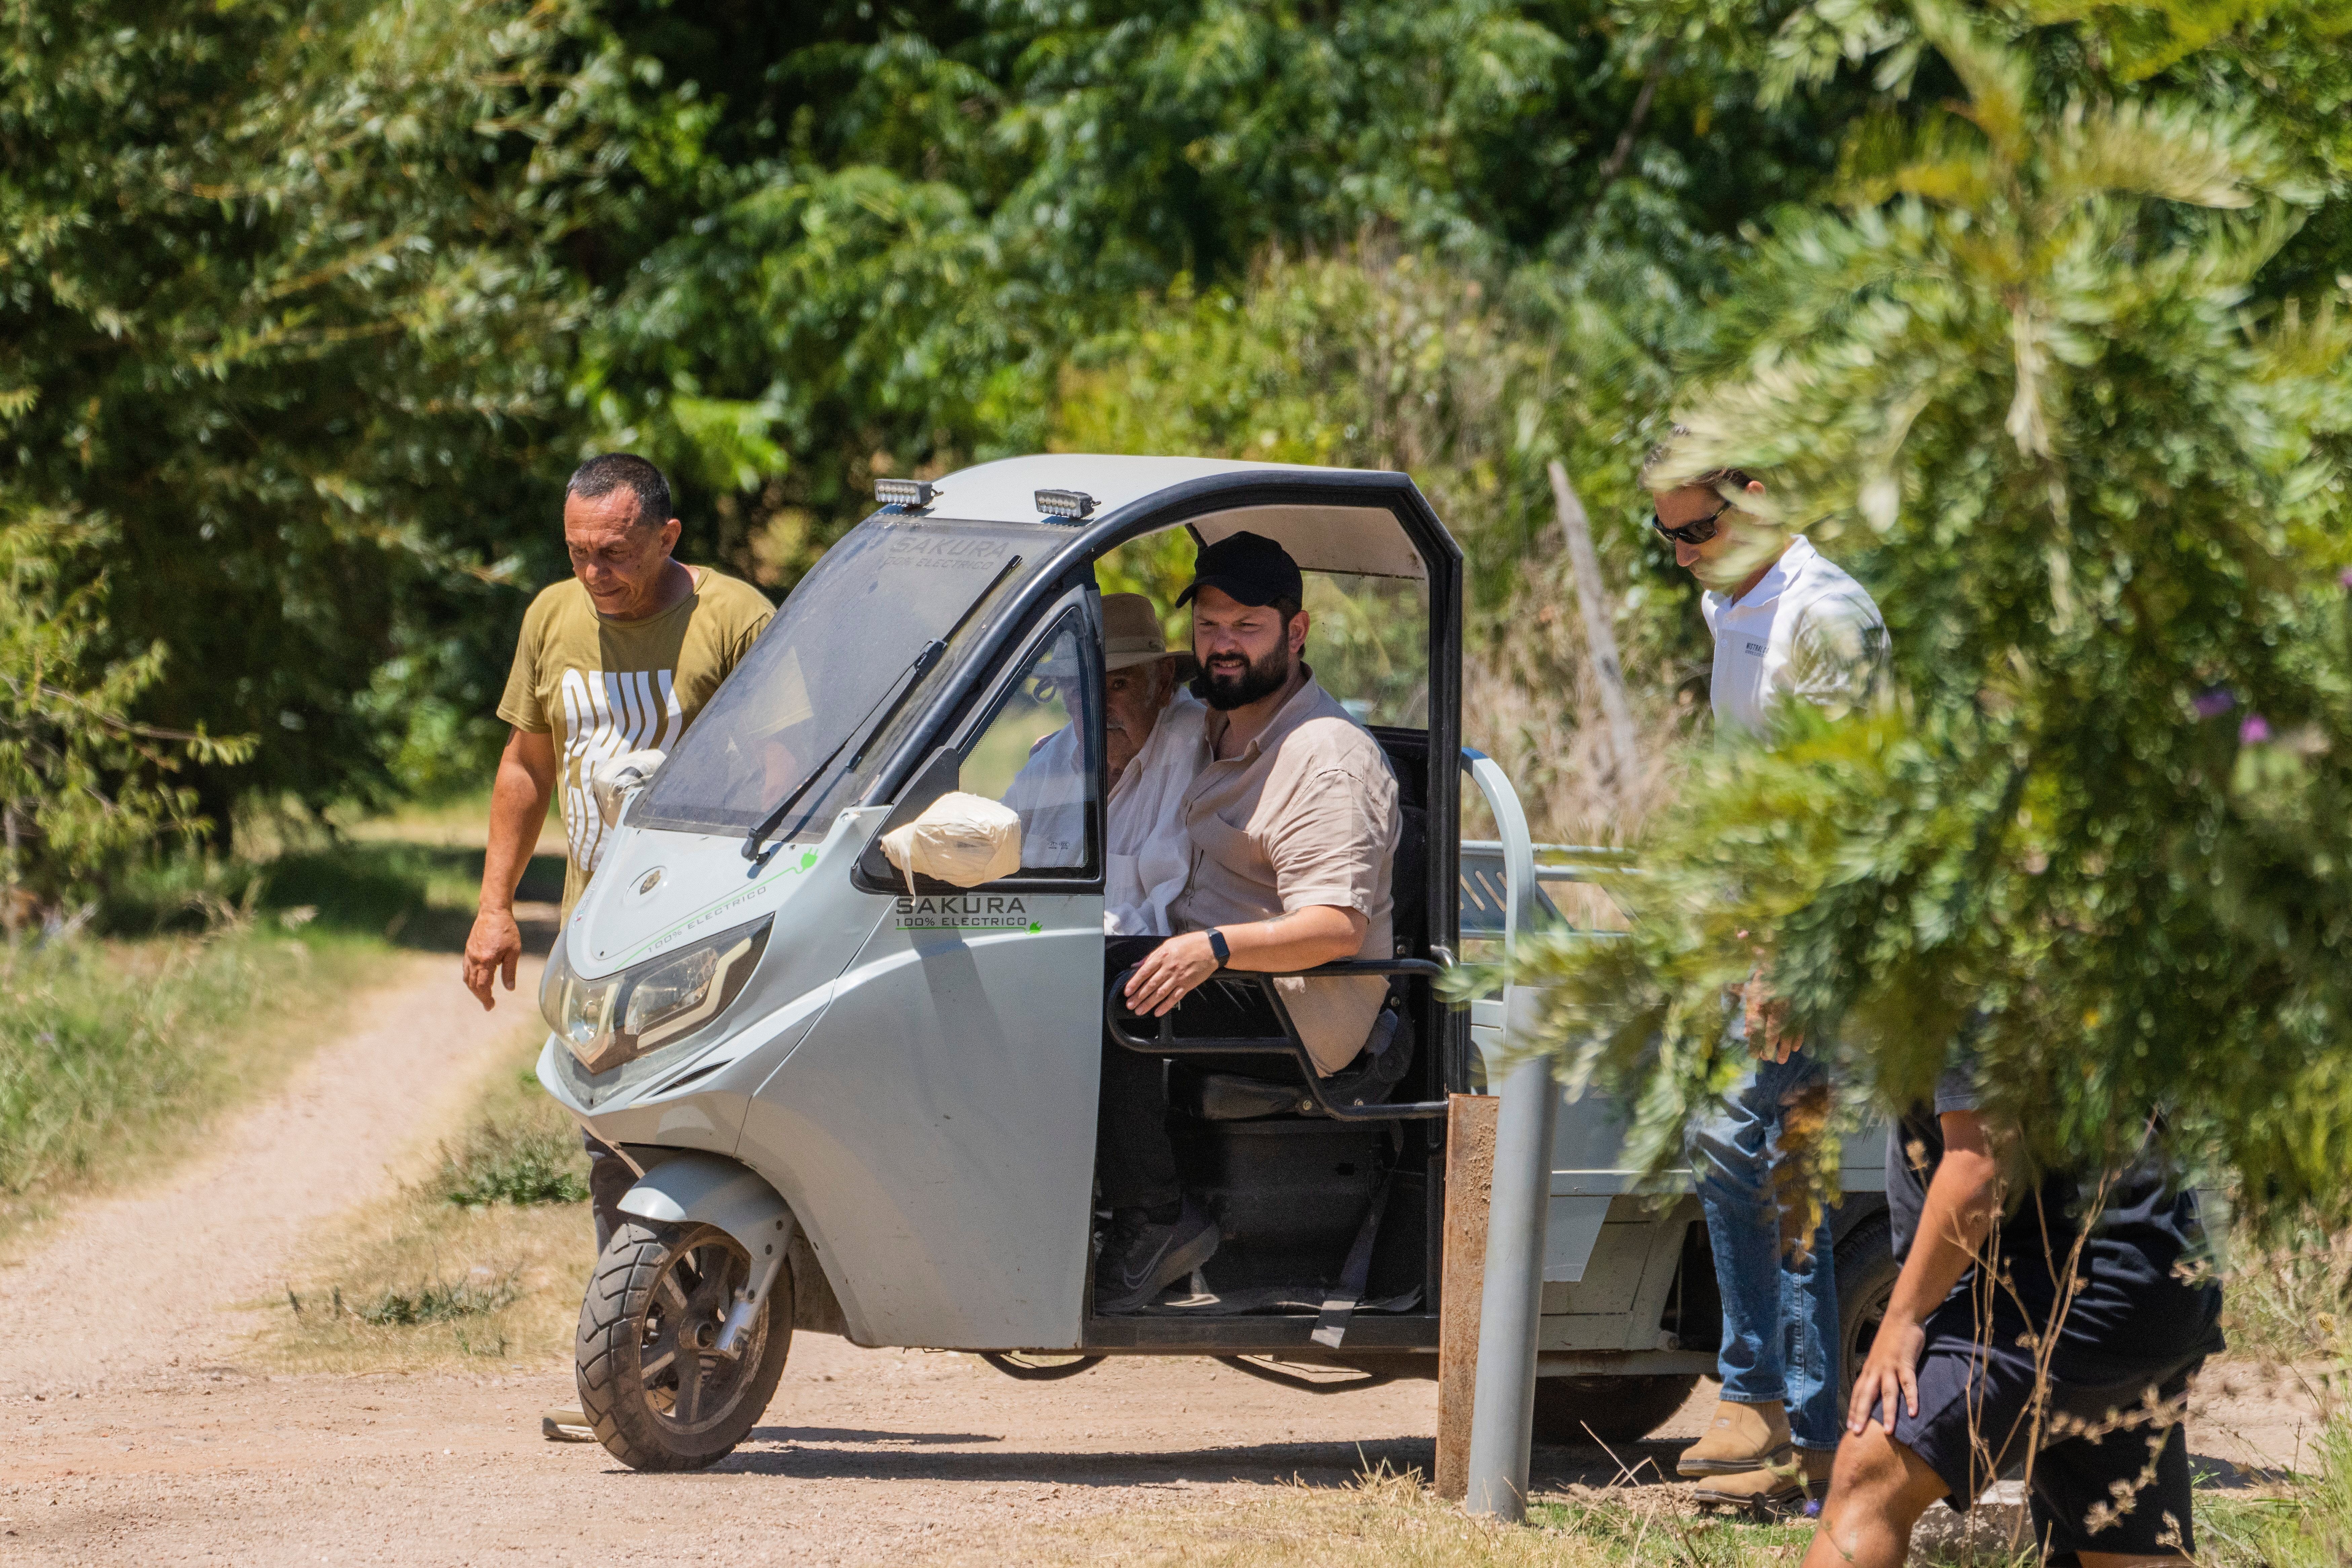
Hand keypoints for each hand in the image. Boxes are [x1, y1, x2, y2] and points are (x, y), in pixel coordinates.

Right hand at [463, 907, 521, 1009]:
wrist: (493, 912)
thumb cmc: (507, 931)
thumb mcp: (514, 951)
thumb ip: (510, 971)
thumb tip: (509, 989)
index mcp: (486, 961)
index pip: (483, 986)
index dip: (486, 998)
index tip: (490, 1006)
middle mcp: (474, 959)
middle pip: (473, 984)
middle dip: (480, 996)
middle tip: (488, 1004)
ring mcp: (469, 954)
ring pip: (467, 977)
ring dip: (474, 989)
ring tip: (483, 995)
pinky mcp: (468, 950)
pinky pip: (466, 969)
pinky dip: (470, 978)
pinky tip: (477, 980)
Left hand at [1122, 930, 1222, 1017]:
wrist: (1211, 947)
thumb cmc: (1189, 944)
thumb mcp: (1168, 944)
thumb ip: (1152, 956)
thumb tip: (1138, 965)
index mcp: (1162, 956)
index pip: (1144, 971)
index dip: (1134, 983)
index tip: (1127, 992)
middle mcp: (1169, 968)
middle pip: (1150, 984)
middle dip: (1138, 996)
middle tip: (1130, 1005)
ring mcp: (1178, 977)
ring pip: (1160, 993)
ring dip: (1148, 1003)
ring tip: (1139, 1011)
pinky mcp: (1187, 985)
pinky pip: (1174, 998)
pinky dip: (1165, 1006)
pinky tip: (1157, 1012)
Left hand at [1743, 968, 1802, 1062]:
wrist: (1783, 960)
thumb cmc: (1764, 977)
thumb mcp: (1752, 993)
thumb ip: (1750, 1014)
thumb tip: (1747, 1034)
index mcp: (1762, 1004)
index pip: (1758, 1029)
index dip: (1756, 1044)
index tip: (1755, 1057)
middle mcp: (1777, 1008)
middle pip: (1773, 1033)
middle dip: (1770, 1048)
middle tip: (1768, 1061)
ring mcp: (1791, 1008)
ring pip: (1789, 1032)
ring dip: (1785, 1048)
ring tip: (1782, 1060)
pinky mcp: (1803, 1006)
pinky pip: (1802, 1025)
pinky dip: (1799, 1037)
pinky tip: (1797, 1047)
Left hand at [1848, 1310, 1926, 1435]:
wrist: (1901, 1317)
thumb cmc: (1891, 1339)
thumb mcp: (1880, 1358)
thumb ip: (1878, 1373)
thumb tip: (1876, 1390)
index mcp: (1869, 1369)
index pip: (1857, 1393)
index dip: (1854, 1410)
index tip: (1850, 1427)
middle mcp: (1876, 1370)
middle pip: (1866, 1396)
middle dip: (1861, 1415)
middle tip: (1857, 1433)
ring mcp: (1890, 1367)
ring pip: (1888, 1394)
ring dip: (1888, 1413)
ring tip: (1887, 1432)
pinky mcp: (1905, 1363)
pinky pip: (1908, 1384)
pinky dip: (1911, 1398)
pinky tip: (1913, 1413)